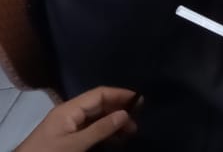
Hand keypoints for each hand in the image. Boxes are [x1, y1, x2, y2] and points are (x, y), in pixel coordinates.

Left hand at [15, 87, 137, 151]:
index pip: (99, 94)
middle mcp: (70, 113)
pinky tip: (115, 139)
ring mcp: (68, 125)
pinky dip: (104, 132)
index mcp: (69, 108)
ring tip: (129, 132)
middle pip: (99, 105)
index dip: (120, 94)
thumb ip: (100, 129)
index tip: (140, 100)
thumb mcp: (75, 144)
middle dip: (119, 110)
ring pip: (96, 118)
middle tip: (137, 121)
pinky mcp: (67, 137)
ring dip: (113, 123)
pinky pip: (90, 129)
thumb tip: (125, 113)